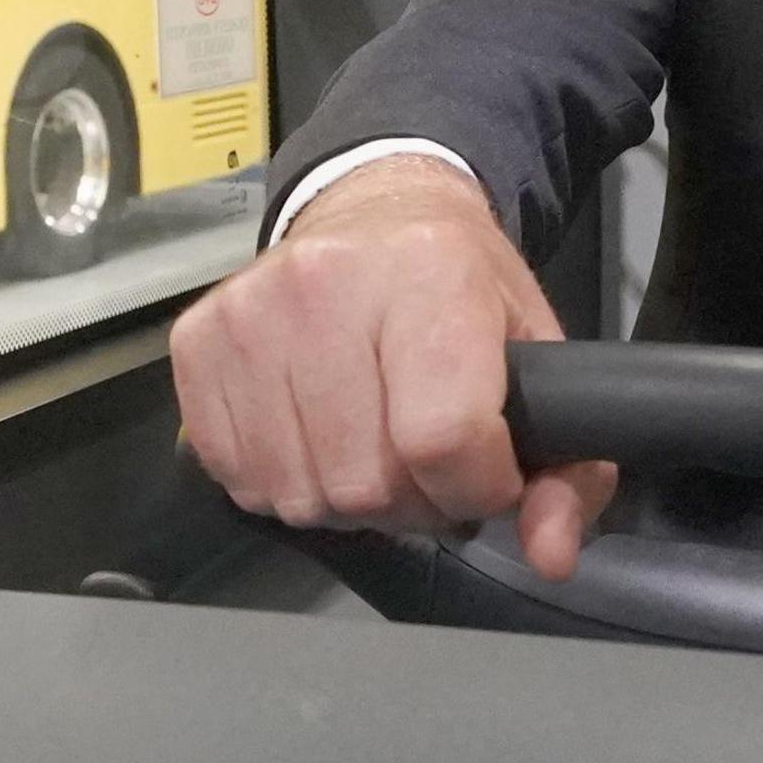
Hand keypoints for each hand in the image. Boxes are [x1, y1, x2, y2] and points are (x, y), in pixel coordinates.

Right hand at [169, 155, 617, 579]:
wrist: (374, 211)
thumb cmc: (457, 285)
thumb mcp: (537, 354)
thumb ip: (565, 466)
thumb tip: (552, 551)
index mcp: (430, 273)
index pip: (445, 436)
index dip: (476, 486)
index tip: (485, 471)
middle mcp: (327, 284)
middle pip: (368, 481)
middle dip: (412, 499)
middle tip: (425, 457)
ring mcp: (250, 313)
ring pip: (301, 495)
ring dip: (345, 499)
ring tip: (371, 444)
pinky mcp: (198, 342)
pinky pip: (240, 478)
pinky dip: (286, 481)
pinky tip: (316, 436)